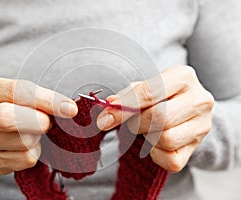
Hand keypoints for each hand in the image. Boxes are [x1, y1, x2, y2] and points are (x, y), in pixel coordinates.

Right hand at [0, 78, 77, 182]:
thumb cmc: (10, 109)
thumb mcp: (20, 96)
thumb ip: (41, 99)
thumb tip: (69, 109)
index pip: (17, 91)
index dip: (46, 100)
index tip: (70, 109)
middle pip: (9, 119)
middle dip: (37, 122)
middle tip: (47, 123)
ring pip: (23, 142)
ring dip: (37, 138)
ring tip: (32, 133)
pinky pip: (26, 159)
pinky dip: (35, 152)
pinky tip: (27, 146)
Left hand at [97, 65, 213, 171]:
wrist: (187, 110)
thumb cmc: (160, 97)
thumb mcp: (144, 88)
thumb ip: (126, 96)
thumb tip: (109, 107)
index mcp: (183, 76)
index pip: (149, 92)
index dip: (124, 107)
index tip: (104, 119)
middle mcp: (199, 99)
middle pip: (159, 117)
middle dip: (136, 123)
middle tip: (131, 123)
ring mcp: (202, 125)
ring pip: (166, 139)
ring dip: (148, 137)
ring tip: (147, 129)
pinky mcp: (198, 148)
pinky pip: (171, 160)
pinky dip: (157, 154)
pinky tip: (156, 143)